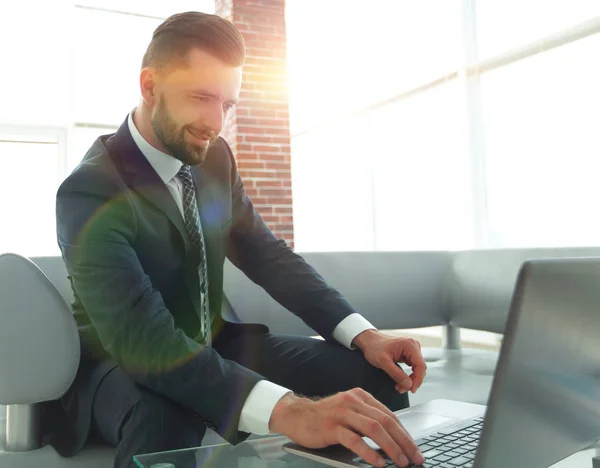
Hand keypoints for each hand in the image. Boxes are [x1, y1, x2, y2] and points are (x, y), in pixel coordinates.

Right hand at [270, 389, 424, 467]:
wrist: (297, 416)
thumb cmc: (325, 418)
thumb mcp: (349, 413)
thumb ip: (367, 420)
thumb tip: (393, 440)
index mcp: (360, 396)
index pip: (389, 415)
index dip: (405, 433)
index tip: (415, 449)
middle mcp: (353, 401)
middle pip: (385, 421)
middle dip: (404, 442)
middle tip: (415, 458)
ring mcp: (342, 413)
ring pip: (374, 429)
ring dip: (391, 447)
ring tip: (401, 462)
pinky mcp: (331, 427)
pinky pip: (355, 440)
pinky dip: (369, 452)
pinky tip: (378, 463)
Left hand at [353, 330, 426, 393]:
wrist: (368, 341)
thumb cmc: (374, 347)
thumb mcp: (383, 362)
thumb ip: (396, 374)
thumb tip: (409, 385)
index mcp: (409, 345)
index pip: (421, 366)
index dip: (418, 380)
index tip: (411, 389)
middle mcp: (413, 346)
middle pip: (420, 368)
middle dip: (412, 381)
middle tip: (401, 389)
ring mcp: (411, 349)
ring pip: (416, 369)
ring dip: (409, 380)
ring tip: (399, 387)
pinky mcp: (408, 353)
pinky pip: (412, 367)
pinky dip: (407, 376)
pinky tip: (399, 381)